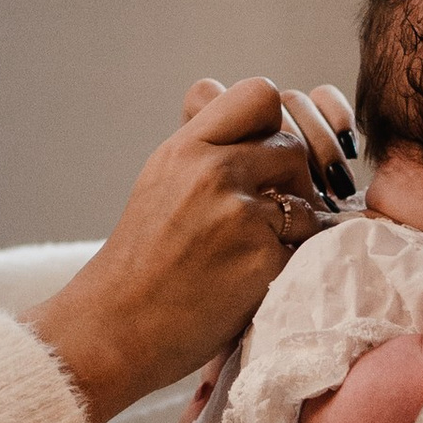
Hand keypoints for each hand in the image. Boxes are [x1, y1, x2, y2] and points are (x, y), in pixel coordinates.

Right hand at [26, 79, 332, 422]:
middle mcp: (211, 172)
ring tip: (258, 250)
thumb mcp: (161, 182)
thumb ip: (205, 147)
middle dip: (292, 180)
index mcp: (184, 148)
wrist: (114, 328)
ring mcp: (239, 216)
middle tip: (269, 213)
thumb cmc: (141, 261)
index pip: (259, 94)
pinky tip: (255, 280)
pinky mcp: (263, 260)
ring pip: (307, 200)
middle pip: (292, 145)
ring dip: (296, 224)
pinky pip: (306, 248)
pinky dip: (291, 265)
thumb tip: (261, 115)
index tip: (260, 157)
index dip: (272, 123)